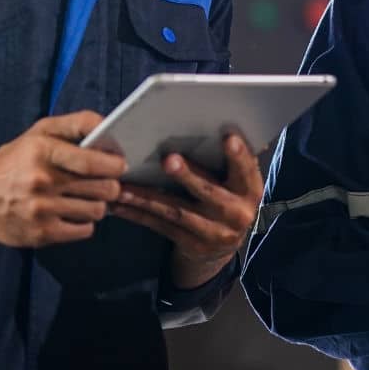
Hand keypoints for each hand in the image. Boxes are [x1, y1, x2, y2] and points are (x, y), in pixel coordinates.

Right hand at [0, 111, 124, 247]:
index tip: (120, 165)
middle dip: (110, 186)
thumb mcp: (39, 133)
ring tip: (84, 198)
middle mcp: (42, 181)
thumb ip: (76, 124)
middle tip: (105, 183)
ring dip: (96, 205)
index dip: (114, 165)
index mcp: (43, 151)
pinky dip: (84, 223)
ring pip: (96, 211)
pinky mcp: (41, 234)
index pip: (92, 162)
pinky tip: (72, 214)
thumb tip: (108, 125)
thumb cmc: (14, 161)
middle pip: (103, 189)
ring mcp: (42, 210)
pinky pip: (84, 231)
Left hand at [109, 131, 263, 287]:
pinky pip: (161, 227)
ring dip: (147, 198)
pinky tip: (118, 205)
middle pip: (208, 191)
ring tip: (123, 187)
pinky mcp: (192, 244)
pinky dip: (138, 214)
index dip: (239, 156)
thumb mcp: (238, 182)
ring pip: (176, 212)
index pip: (246, 170)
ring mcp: (214, 233)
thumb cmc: (227, 197)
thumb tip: (221, 124)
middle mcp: (237, 214)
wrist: (223, 245)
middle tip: (169, 160)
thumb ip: (231, 161)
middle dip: (188, 176)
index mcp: (250, 190)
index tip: (228, 138)